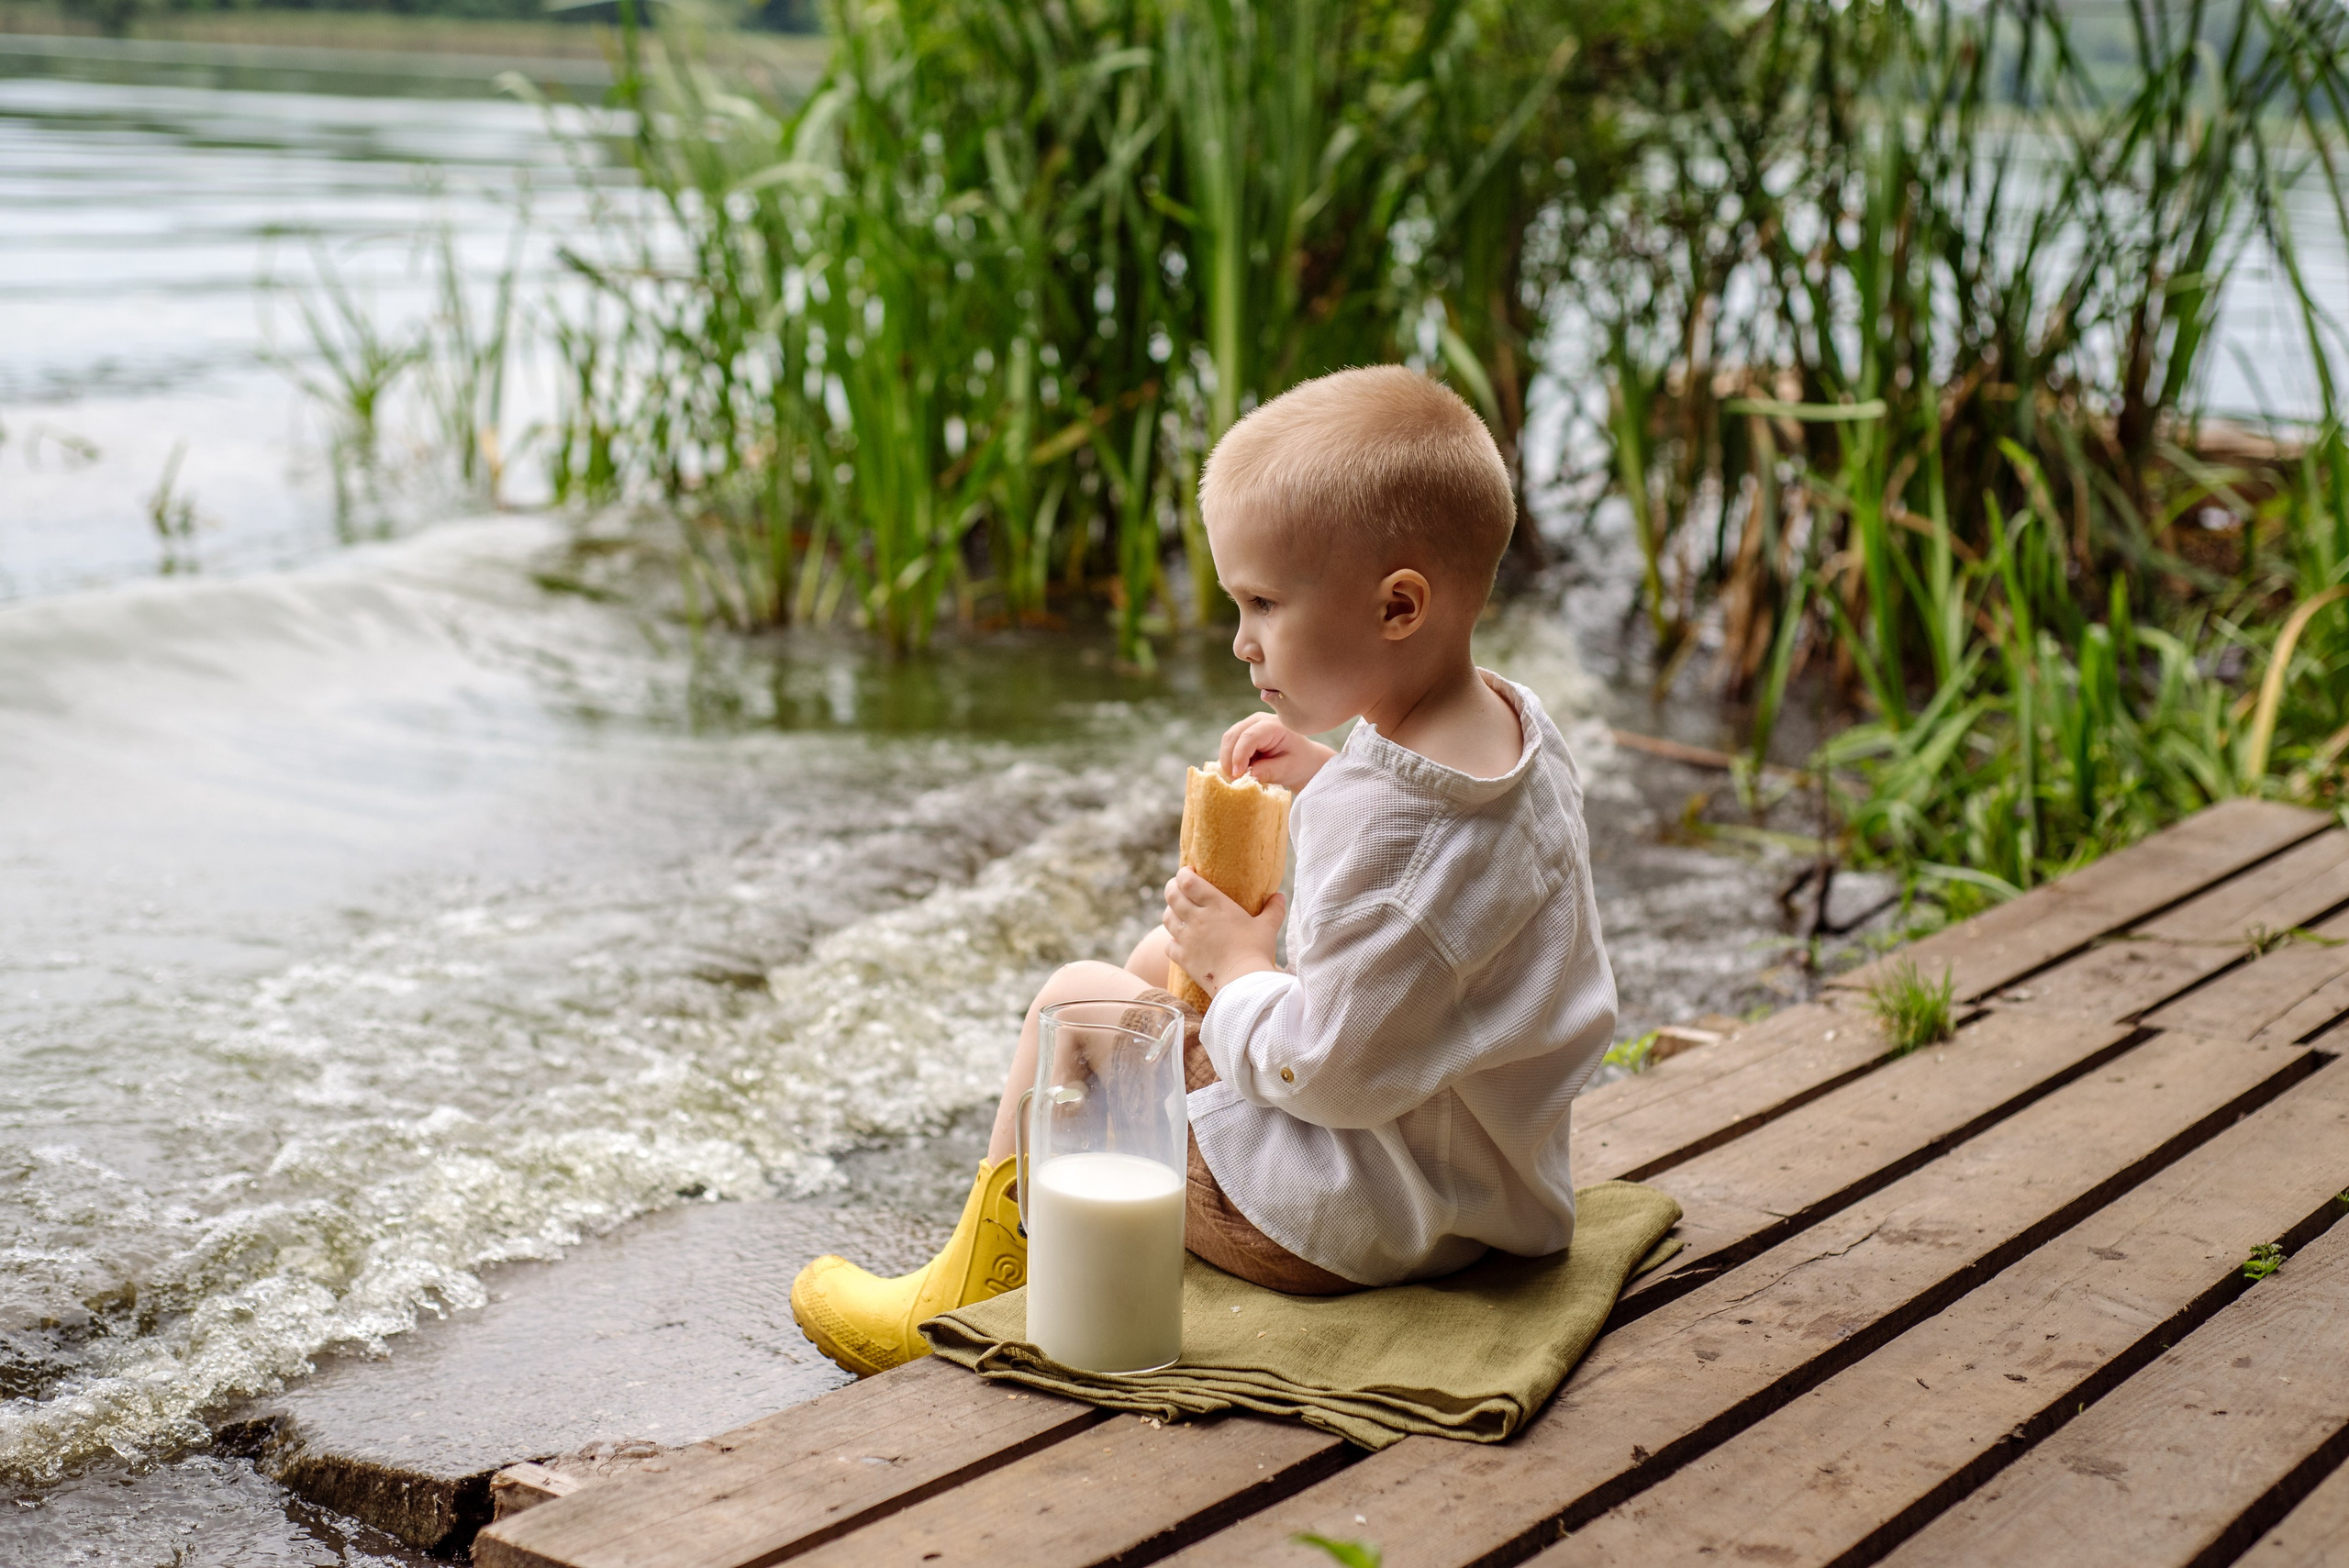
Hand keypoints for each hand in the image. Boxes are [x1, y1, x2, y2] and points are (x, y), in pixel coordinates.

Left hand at [1163, 870, 1282, 998]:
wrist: (1243, 982)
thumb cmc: (1256, 951)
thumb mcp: (1268, 927)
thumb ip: (1274, 909)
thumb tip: (1280, 896)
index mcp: (1216, 905)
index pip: (1188, 881)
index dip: (1183, 874)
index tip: (1188, 872)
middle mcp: (1197, 918)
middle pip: (1172, 895)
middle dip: (1172, 887)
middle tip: (1178, 887)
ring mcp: (1187, 939)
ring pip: (1167, 918)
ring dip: (1170, 912)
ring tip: (1177, 911)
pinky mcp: (1183, 958)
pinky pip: (1168, 945)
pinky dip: (1171, 941)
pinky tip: (1179, 941)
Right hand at [1218, 713, 1334, 792]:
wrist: (1303, 759)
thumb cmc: (1299, 763)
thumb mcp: (1288, 769)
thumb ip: (1269, 771)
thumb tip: (1249, 775)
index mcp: (1274, 726)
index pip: (1249, 737)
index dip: (1239, 756)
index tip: (1236, 776)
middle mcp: (1259, 720)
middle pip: (1233, 736)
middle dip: (1229, 759)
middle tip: (1233, 781)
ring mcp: (1249, 725)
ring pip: (1228, 740)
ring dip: (1228, 760)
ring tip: (1237, 778)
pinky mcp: (1243, 733)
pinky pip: (1229, 745)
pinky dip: (1230, 760)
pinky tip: (1238, 772)